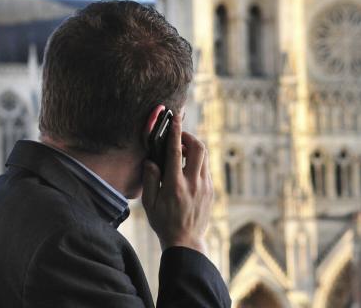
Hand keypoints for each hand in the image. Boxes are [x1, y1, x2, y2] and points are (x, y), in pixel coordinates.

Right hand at [141, 114, 212, 254]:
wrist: (186, 241)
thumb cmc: (164, 223)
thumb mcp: (149, 203)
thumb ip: (150, 180)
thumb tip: (151, 160)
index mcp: (175, 185)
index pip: (176, 152)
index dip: (176, 133)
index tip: (175, 119)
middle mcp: (193, 183)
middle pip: (198, 148)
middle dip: (189, 137)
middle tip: (179, 136)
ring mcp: (205, 186)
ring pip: (205, 156)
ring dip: (195, 148)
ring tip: (182, 151)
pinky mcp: (211, 190)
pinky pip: (206, 168)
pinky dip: (198, 161)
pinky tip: (188, 167)